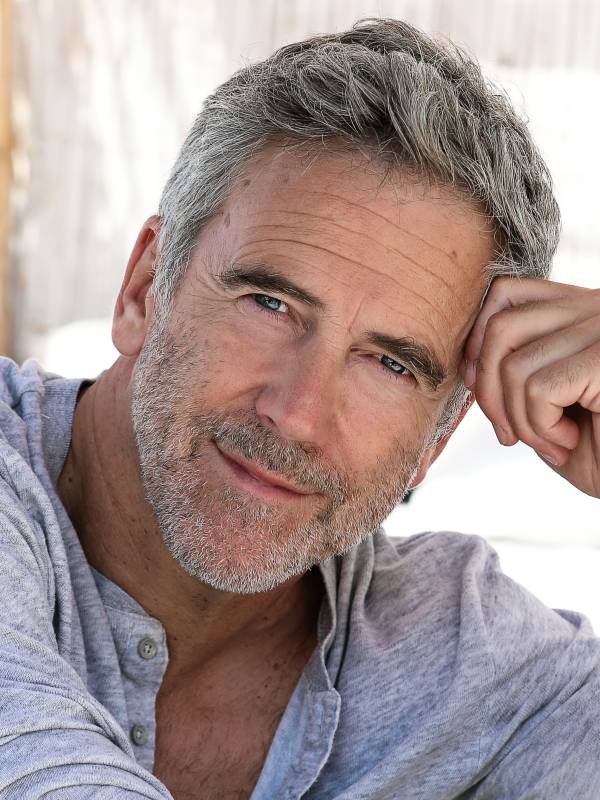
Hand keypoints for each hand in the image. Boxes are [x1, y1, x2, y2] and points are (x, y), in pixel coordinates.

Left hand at [459, 276, 599, 498]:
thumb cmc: (598, 447)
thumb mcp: (543, 403)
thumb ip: (511, 370)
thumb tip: (469, 364)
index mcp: (579, 310)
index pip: (505, 293)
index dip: (477, 342)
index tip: (480, 387)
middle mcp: (596, 309)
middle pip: (501, 327)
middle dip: (489, 392)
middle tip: (509, 435)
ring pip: (515, 365)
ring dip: (520, 420)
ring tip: (552, 442)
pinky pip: (540, 388)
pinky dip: (542, 427)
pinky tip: (569, 441)